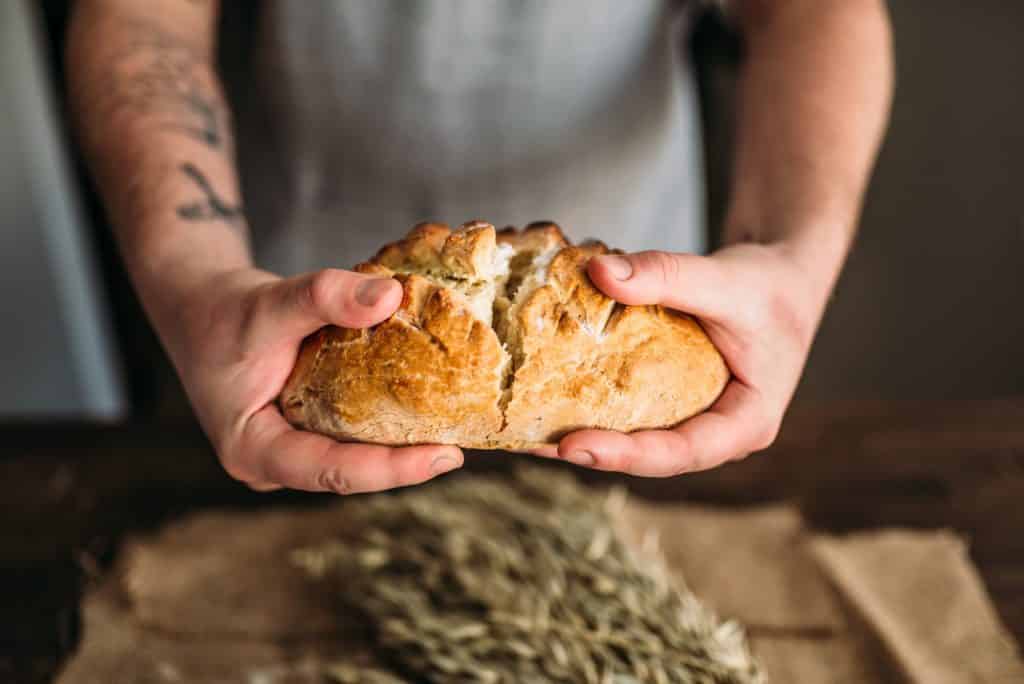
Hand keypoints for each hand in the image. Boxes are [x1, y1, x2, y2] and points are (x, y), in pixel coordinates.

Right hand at [170, 267, 463, 492]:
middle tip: (464, 446)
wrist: (199, 305)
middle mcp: (273, 463)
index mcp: (253, 451)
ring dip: (400, 445)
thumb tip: (391, 295)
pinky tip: (427, 409)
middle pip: (350, 472)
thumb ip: (324, 296)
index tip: (446, 457)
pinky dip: (385, 423)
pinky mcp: (305, 431)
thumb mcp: (270, 300)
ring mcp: (289, 450)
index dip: (392, 470)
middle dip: (406, 463)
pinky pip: (351, 436)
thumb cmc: (222, 311)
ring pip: (353, 456)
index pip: (332, 472)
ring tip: (457, 431)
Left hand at [536, 242, 822, 475]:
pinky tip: (549, 399)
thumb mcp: (725, 278)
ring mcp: (696, 421)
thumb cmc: (769, 285)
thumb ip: (667, 275)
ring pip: (638, 437)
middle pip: (651, 456)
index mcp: (748, 423)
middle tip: (532, 443)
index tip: (572, 447)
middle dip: (593, 452)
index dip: (626, 455)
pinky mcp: (675, 402)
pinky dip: (594, 406)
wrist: (783, 279)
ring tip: (526, 433)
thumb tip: (598, 272)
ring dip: (585, 435)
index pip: (682, 453)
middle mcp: (719, 433)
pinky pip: (633, 411)